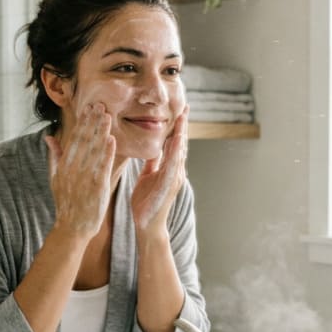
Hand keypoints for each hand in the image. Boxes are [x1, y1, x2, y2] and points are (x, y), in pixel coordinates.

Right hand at [44, 103, 115, 238]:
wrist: (72, 227)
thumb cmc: (66, 202)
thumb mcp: (55, 178)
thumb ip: (54, 155)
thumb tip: (49, 136)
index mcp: (64, 165)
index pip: (74, 139)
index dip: (81, 122)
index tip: (88, 107)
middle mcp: (73, 169)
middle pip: (83, 141)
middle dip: (92, 121)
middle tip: (100, 104)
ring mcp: (84, 178)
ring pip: (94, 150)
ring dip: (101, 132)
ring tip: (107, 116)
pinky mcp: (96, 187)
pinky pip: (102, 166)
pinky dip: (107, 153)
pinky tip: (112, 139)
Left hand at [132, 106, 188, 239]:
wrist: (147, 225)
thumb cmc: (146, 203)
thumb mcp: (147, 176)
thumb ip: (152, 163)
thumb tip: (154, 148)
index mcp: (169, 168)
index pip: (174, 143)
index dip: (177, 127)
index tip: (179, 110)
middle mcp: (175, 171)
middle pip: (181, 144)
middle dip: (183, 126)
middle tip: (185, 107)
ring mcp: (174, 178)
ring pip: (179, 152)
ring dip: (181, 134)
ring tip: (182, 117)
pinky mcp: (168, 185)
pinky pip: (172, 164)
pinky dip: (175, 151)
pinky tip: (176, 140)